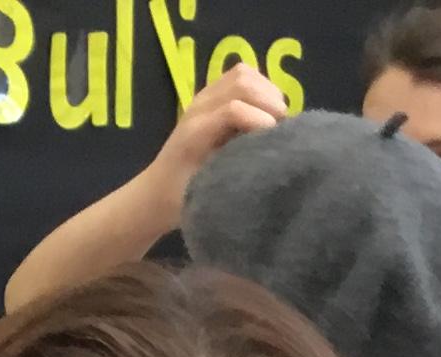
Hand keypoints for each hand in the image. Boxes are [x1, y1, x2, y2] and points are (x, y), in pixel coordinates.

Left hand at [147, 61, 286, 198]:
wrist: (159, 189)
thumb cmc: (184, 198)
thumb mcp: (209, 194)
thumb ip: (235, 173)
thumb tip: (273, 161)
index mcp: (196, 133)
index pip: (234, 110)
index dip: (262, 122)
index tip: (275, 144)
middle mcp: (200, 108)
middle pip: (241, 82)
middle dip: (269, 102)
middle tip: (282, 129)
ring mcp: (204, 97)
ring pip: (243, 73)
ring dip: (267, 92)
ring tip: (277, 117)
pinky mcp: (211, 95)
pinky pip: (240, 75)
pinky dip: (261, 86)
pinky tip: (267, 110)